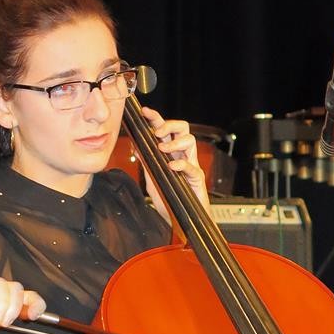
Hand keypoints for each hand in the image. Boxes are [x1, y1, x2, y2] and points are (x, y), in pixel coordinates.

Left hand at [141, 106, 209, 221]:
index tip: (145, 112)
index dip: (156, 118)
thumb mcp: (152, 179)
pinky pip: (191, 166)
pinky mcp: (197, 179)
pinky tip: (172, 166)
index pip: (166, 130)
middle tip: (157, 133)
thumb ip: (147, 163)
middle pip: (182, 128)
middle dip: (169, 125)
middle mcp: (182, 156)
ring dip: (174, 143)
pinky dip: (181, 164)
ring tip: (163, 151)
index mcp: (171, 154)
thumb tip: (136, 147)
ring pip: (190, 140)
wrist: (181, 221)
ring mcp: (191, 166)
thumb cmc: (170, 201)